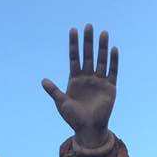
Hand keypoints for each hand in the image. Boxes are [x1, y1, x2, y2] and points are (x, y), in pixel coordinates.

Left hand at [42, 24, 117, 151]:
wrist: (88, 130)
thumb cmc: (73, 119)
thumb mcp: (62, 104)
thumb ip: (54, 91)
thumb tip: (43, 81)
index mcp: (75, 79)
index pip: (74, 58)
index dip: (74, 45)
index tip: (73, 30)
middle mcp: (87, 77)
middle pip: (88, 55)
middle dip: (88, 41)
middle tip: (89, 26)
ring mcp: (99, 81)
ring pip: (101, 60)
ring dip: (102, 47)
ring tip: (103, 33)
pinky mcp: (110, 87)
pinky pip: (112, 71)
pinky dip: (113, 61)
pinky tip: (113, 49)